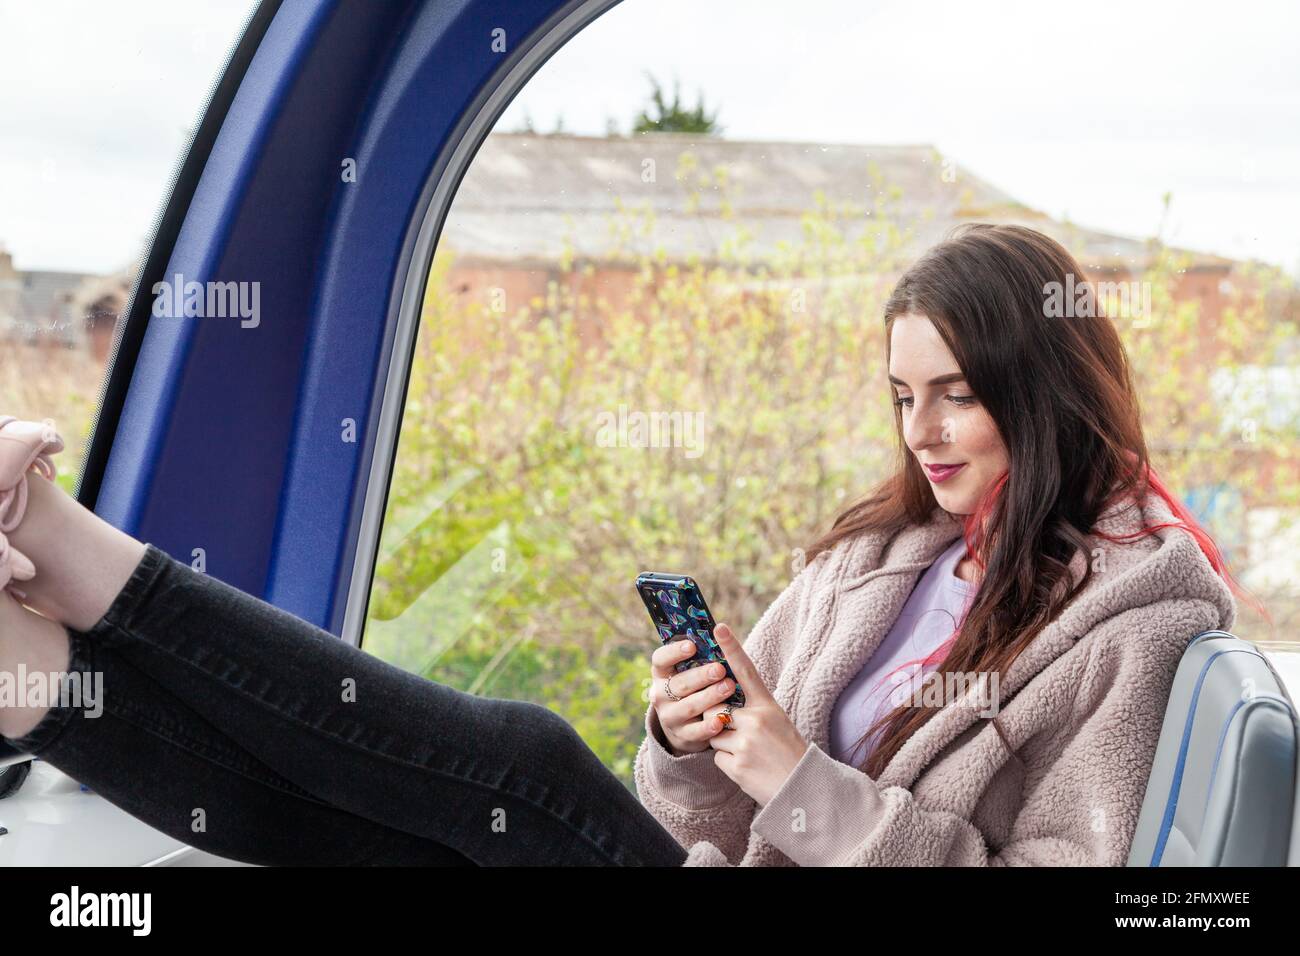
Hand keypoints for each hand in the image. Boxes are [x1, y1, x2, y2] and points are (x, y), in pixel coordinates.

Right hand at [649, 636, 737, 754]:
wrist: (686, 726)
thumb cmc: (695, 688)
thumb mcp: (691, 673)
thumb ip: (700, 657)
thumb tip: (719, 630)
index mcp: (661, 674)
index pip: (660, 659)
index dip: (674, 652)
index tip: (692, 645)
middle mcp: (660, 695)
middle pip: (678, 684)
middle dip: (700, 676)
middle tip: (720, 669)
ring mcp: (669, 716)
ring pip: (688, 706)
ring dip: (709, 697)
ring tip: (729, 688)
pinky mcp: (681, 736)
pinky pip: (695, 731)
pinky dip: (708, 726)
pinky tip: (721, 720)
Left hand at [703, 623, 809, 806]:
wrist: (802, 789)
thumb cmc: (787, 752)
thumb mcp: (776, 721)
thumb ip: (751, 709)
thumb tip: (720, 702)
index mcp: (768, 706)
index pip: (746, 670)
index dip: (731, 647)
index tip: (717, 627)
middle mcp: (756, 720)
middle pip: (716, 708)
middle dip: (718, 719)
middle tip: (741, 734)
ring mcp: (746, 743)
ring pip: (713, 733)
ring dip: (724, 744)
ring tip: (749, 753)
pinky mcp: (736, 765)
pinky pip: (716, 757)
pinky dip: (727, 763)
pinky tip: (747, 768)